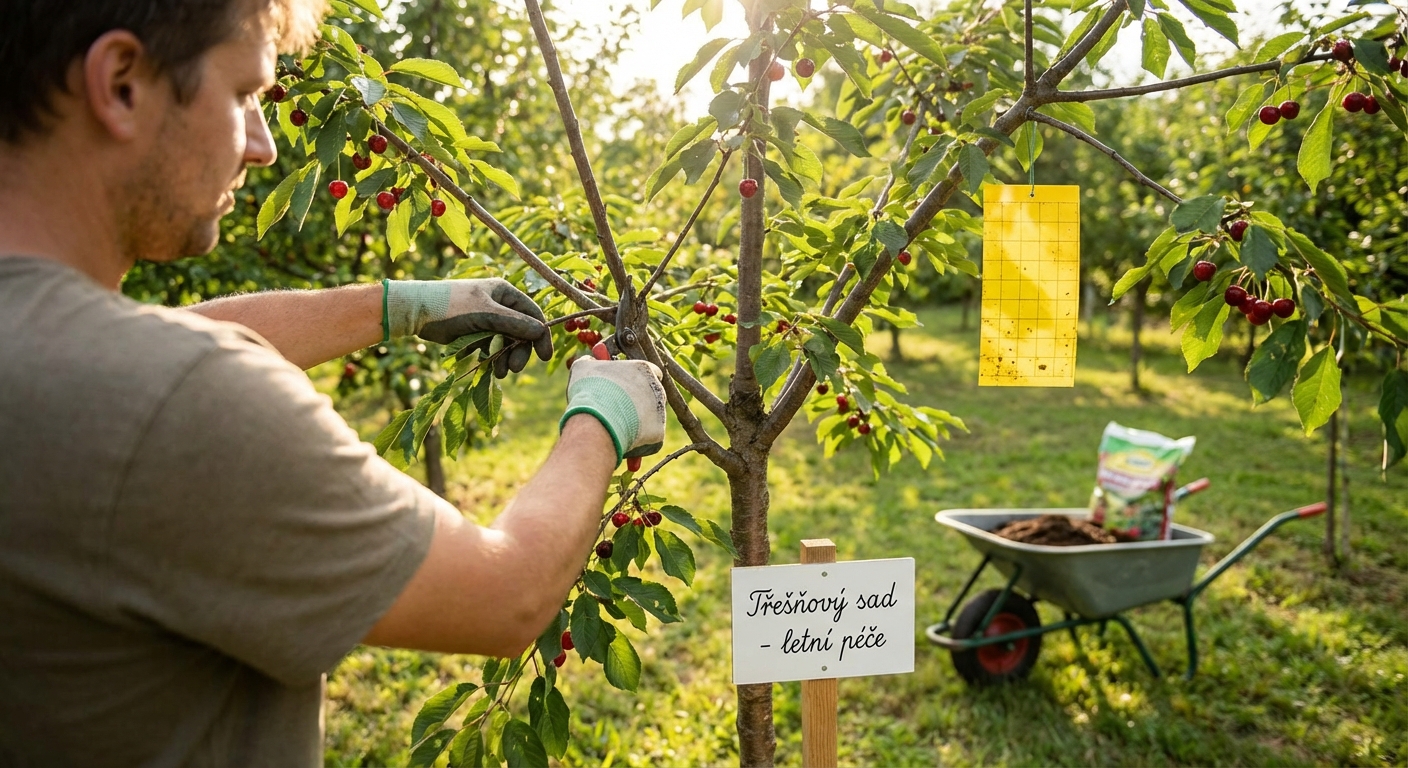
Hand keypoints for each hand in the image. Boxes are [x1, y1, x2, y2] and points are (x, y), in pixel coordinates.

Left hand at [384, 278, 552, 376]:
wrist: (415, 312)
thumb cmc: (450, 306)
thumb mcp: (484, 314)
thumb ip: (513, 323)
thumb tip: (541, 331)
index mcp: (504, 293)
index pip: (532, 314)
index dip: (540, 335)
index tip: (544, 356)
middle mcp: (499, 305)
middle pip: (521, 332)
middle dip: (519, 351)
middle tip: (514, 368)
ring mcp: (488, 319)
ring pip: (507, 342)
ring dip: (506, 358)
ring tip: (499, 373)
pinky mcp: (476, 332)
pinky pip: (492, 348)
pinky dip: (493, 359)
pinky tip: (490, 369)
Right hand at [558, 357, 666, 461]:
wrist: (596, 422)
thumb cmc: (589, 391)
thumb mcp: (582, 368)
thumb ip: (589, 361)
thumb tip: (589, 359)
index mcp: (644, 369)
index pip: (648, 371)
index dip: (635, 379)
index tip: (623, 386)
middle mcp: (658, 389)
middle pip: (651, 395)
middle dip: (637, 402)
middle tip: (617, 409)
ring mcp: (660, 412)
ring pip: (649, 417)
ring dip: (636, 421)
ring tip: (615, 427)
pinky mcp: (658, 434)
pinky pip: (649, 438)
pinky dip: (638, 440)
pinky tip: (622, 441)